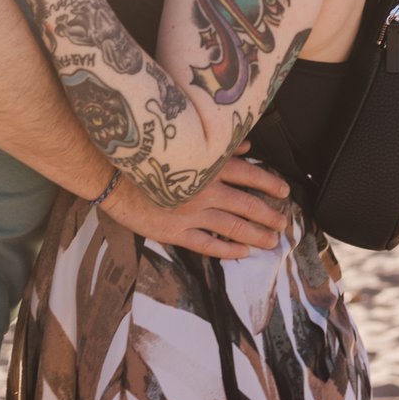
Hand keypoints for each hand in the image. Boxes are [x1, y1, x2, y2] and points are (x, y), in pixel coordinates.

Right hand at [100, 154, 290, 259]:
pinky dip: (228, 251)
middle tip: (283, 223)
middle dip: (269, 215)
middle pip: (246, 204)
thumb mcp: (186, 146)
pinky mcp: (177, 232)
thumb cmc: (149, 158)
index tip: (284, 191)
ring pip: (232, 227)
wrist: (113, 177)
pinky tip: (242, 253)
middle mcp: (204, 190)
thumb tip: (248, 146)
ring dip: (256, 235)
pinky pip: (208, 245)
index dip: (270, 183)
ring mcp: (191, 214)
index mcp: (208, 166)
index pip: (249, 174)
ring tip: (271, 241)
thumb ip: (219, 147)